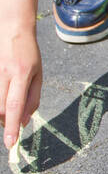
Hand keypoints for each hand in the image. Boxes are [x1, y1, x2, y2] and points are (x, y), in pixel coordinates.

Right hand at [0, 24, 41, 148]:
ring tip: (10, 112)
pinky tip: (4, 100)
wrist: (12, 29)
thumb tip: (24, 121)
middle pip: (0, 107)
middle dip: (6, 122)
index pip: (15, 105)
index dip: (12, 126)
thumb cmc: (29, 54)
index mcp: (21, 74)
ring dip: (1, 113)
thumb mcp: (38, 75)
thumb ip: (33, 98)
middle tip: (13, 127)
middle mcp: (5, 74)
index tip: (10, 143)